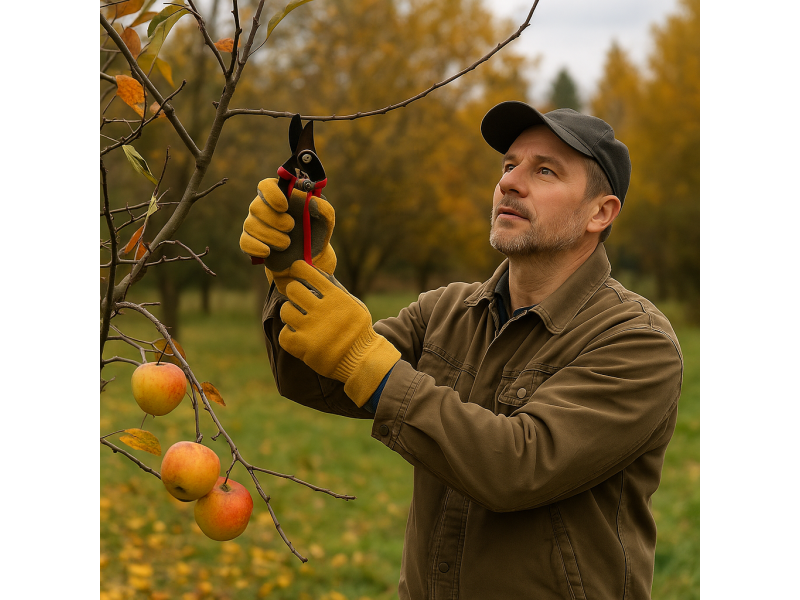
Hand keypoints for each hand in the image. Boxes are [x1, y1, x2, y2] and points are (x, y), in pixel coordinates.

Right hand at [239, 178, 335, 293]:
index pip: (265, 186)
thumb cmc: (316, 231)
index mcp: (280, 195)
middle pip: (256, 206)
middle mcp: (263, 207)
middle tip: (291, 227)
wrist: (309, 257)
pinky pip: (245, 242)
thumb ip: (324, 208)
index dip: (272, 194)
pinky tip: (268, 251)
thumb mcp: (326, 219)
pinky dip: (256, 247)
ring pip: (251, 226)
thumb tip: (312, 202)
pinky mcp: (251, 242)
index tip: (285, 206)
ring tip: (287, 243)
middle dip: (275, 220)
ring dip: (271, 236)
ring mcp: (255, 225)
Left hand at [279, 260, 400, 406]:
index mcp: (335, 297)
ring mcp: (313, 329)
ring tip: (297, 317)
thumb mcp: (353, 304)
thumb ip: (335, 290)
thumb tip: (316, 270)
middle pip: (293, 289)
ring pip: (285, 310)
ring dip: (289, 312)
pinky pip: (284, 334)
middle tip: (297, 297)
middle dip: (293, 291)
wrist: (362, 359)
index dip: (299, 268)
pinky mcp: (305, 347)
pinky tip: (297, 334)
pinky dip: (288, 334)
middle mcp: (323, 311)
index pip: (309, 273)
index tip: (296, 269)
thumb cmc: (357, 329)